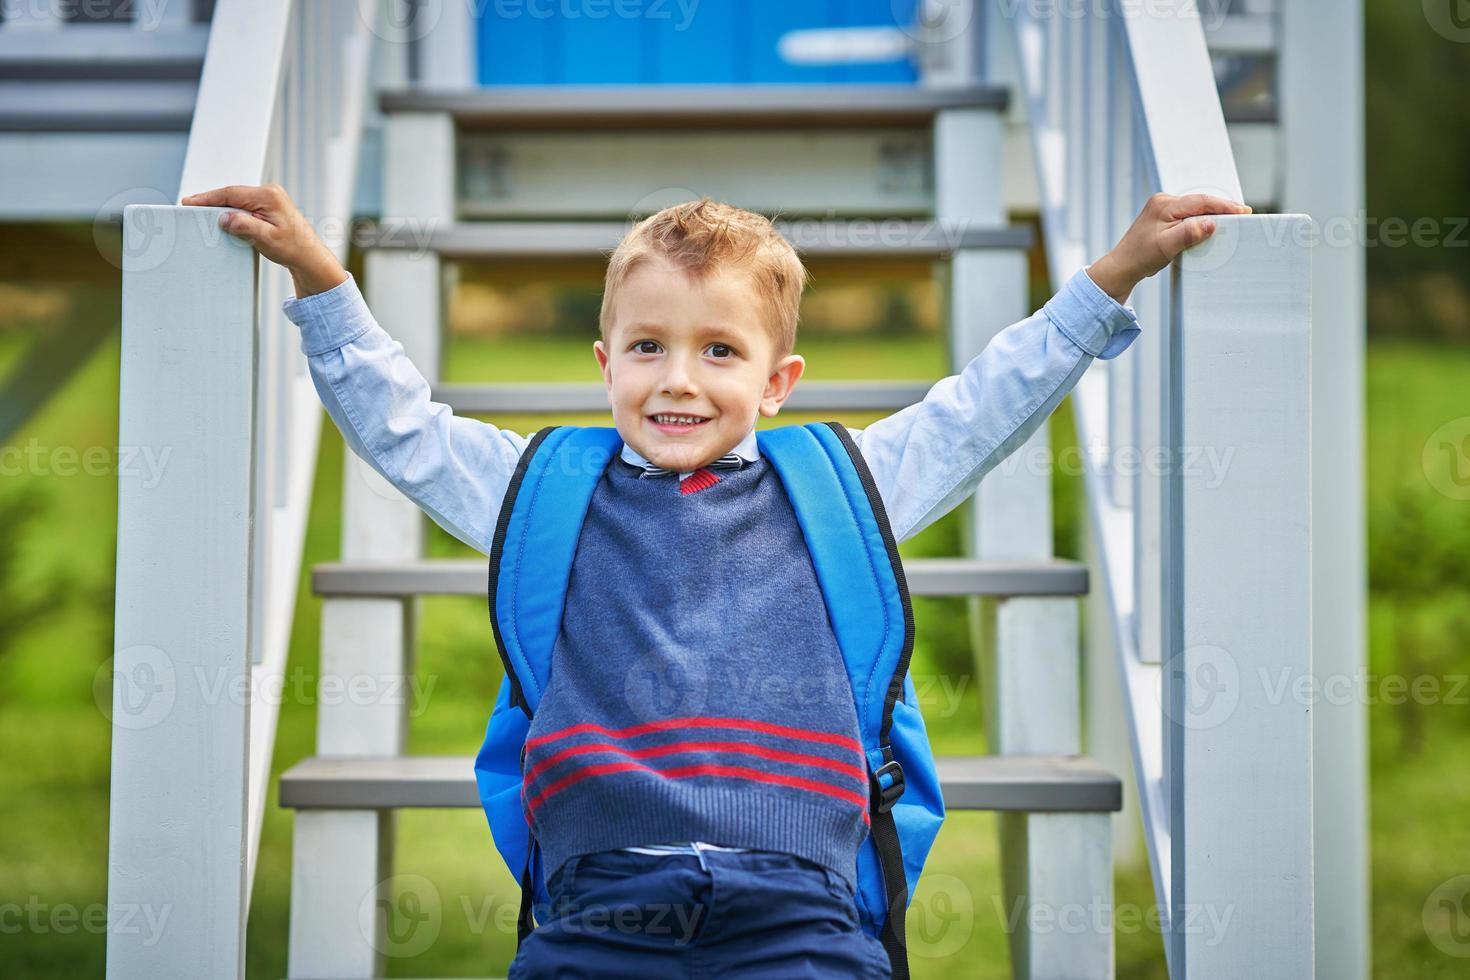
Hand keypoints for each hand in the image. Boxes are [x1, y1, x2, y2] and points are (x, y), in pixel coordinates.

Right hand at [180, 183, 348, 298]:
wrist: (310, 256)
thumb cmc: (293, 248)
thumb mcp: (266, 239)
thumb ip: (245, 226)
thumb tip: (224, 217)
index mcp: (269, 196)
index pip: (231, 193)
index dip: (208, 198)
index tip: (190, 201)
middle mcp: (270, 192)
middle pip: (233, 194)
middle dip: (212, 201)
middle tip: (190, 206)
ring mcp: (271, 198)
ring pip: (238, 199)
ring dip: (222, 206)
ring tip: (201, 212)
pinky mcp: (270, 206)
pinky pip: (245, 205)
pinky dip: (233, 210)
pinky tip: (221, 216)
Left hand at [1087, 192, 1253, 304]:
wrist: (1122, 266)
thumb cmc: (1141, 257)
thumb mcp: (1167, 246)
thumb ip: (1189, 232)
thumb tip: (1212, 223)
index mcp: (1164, 205)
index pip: (1200, 202)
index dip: (1223, 206)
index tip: (1242, 211)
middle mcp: (1163, 202)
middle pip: (1200, 202)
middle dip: (1222, 208)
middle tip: (1244, 214)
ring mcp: (1163, 208)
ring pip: (1195, 208)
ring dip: (1213, 213)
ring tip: (1234, 218)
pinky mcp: (1164, 217)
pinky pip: (1188, 215)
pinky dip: (1202, 219)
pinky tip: (1213, 224)